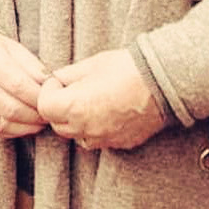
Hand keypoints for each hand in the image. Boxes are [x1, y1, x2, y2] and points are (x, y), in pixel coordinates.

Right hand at [0, 30, 48, 138]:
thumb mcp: (14, 49)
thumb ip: (34, 68)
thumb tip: (53, 86)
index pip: (19, 86)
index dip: (39, 97)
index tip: (51, 99)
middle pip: (11, 109)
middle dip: (35, 115)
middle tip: (48, 114)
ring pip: (2, 124)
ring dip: (26, 126)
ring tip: (38, 121)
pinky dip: (12, 131)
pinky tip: (21, 124)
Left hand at [37, 49, 165, 150]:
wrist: (164, 83)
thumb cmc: (126, 69)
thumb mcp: (90, 65)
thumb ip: (67, 75)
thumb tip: (55, 78)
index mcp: (75, 107)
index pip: (44, 107)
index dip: (49, 91)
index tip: (60, 82)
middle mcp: (87, 128)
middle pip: (57, 124)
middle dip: (58, 108)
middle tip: (72, 91)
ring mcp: (105, 138)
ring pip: (77, 136)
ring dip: (75, 121)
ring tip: (89, 102)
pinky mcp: (121, 143)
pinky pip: (98, 140)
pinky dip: (94, 130)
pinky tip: (106, 113)